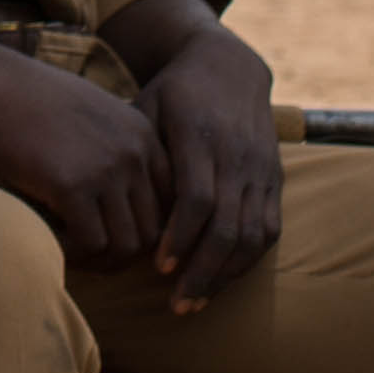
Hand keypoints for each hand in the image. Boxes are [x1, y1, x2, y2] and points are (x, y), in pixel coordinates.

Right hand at [0, 54, 166, 273]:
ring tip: (69, 250)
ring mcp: (107, 169)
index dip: (143, 228)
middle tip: (87, 253)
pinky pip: (90, 244)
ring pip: (125, 246)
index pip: (170, 204)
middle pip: (152, 232)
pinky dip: (72, 254)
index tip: (111, 233)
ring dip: (98, 260)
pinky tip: (51, 240)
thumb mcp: (91, 116)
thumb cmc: (31, 103)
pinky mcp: (74, 185)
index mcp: (144, 136)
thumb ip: (116, 150)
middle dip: (121, 252)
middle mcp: (134, 152)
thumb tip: (122, 207)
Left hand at [133, 36, 282, 311]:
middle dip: (203, 271)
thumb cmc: (173, 94)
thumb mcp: (146, 108)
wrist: (228, 66)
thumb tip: (100, 202)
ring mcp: (260, 168)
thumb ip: (133, 153)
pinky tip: (221, 280)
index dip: (181, 237)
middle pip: (228, 226)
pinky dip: (248, 260)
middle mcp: (237, 154)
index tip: (158, 268)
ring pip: (253, 234)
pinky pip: (269, 229)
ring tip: (196, 302)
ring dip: (226, 275)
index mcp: (200, 135)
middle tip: (177, 306)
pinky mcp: (274, 178)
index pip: (198, 198)